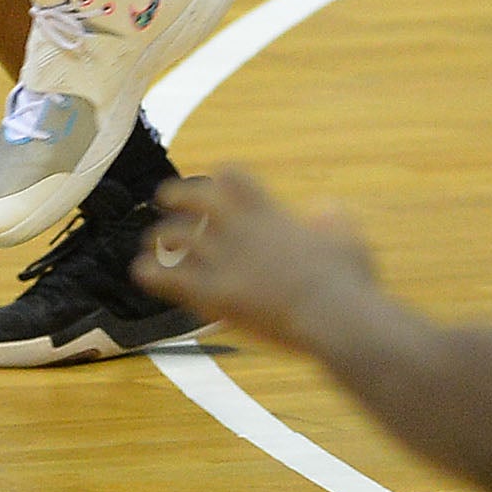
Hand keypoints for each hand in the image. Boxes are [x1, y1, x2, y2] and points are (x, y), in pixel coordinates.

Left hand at [132, 169, 379, 352]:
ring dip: (160, 238)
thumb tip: (325, 207)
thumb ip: (333, 220)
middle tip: (165, 199)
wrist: (335, 316)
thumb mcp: (348, 240)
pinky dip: (151, 273)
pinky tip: (143, 273)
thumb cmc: (349, 282)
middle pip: (192, 196)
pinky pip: (167, 277)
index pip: (231, 176)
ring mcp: (222, 259)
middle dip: (175, 195)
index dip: (220, 178)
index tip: (215, 183)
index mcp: (269, 213)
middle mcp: (238, 228)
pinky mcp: (213, 292)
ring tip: (152, 243)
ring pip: (174, 236)